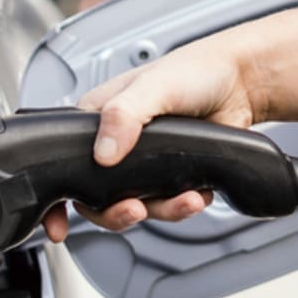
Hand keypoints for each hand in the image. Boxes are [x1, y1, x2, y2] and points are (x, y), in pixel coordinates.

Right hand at [39, 38, 258, 241]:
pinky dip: (184, 205)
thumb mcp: (154, 84)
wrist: (240, 82)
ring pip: (137, 205)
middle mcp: (118, 145)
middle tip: (134, 209)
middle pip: (98, 198)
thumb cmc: (194, 70)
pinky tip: (200, 192)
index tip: (57, 226)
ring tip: (186, 200)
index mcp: (99, 119)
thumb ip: (125, 114)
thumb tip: (104, 153)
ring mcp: (145, 164)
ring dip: (161, 210)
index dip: (57, 199)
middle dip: (115, 212)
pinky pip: (170, 205)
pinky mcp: (173, 176)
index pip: (65, 162)